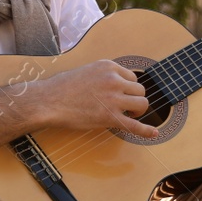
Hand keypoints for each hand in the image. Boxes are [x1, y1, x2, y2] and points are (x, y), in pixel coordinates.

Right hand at [34, 59, 158, 138]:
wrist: (47, 101)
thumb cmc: (60, 87)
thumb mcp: (85, 70)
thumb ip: (103, 75)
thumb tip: (114, 85)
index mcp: (108, 66)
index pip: (131, 76)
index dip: (127, 87)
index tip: (120, 94)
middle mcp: (114, 80)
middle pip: (140, 89)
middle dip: (135, 99)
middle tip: (125, 107)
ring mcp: (113, 99)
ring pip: (142, 104)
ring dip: (138, 110)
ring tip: (128, 115)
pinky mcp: (110, 117)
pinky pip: (135, 125)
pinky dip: (146, 131)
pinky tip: (153, 133)